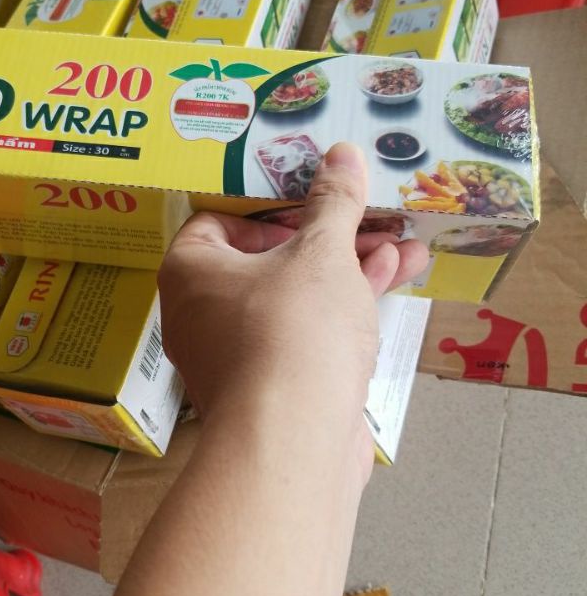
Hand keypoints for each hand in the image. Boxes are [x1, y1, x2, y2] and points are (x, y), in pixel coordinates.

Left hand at [158, 141, 428, 475]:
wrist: (294, 442)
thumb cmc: (292, 326)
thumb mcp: (320, 253)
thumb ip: (333, 202)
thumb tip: (343, 153)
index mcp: (191, 270)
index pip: (217, 222)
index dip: (266, 207)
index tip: (311, 200)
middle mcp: (203, 311)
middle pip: (268, 258)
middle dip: (328, 237)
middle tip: (370, 217)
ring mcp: (238, 354)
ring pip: (295, 296)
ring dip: (349, 269)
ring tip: (404, 244)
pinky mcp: (273, 386)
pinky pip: (307, 332)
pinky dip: (345, 308)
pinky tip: (395, 279)